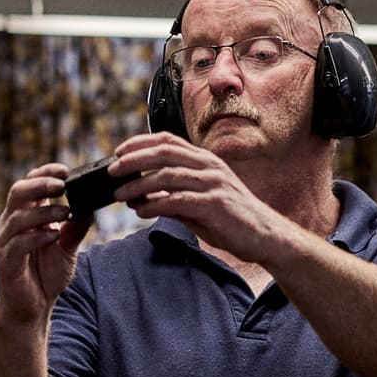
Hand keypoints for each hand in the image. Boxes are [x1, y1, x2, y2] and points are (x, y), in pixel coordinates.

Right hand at [0, 163, 93, 323]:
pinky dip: (37, 237)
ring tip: (66, 212)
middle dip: (40, 184)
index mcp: (25, 216)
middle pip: (18, 193)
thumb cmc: (47, 275)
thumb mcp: (68, 248)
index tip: (65, 170)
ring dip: (44, 212)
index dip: (45, 173)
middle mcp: (12, 225)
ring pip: (18, 216)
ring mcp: (5, 242)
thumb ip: (76, 228)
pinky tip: (54, 235)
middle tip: (62, 184)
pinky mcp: (6, 262)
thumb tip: (91, 207)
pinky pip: (18, 243)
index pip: (30, 185)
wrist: (33, 307)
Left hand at [108, 132, 280, 263]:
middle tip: (111, 171)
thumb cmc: (230, 219)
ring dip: (139, 185)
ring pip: (168, 176)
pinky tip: (141, 210)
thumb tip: (139, 198)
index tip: (118, 152)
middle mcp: (209, 166)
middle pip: (164, 153)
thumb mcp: (197, 203)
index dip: (140, 142)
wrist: (264, 236)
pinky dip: (156, 204)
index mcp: (205, 160)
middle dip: (133, 160)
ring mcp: (213, 184)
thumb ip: (171, 197)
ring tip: (119, 195)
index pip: (168, 140)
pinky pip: (179, 201)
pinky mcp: (216, 204)